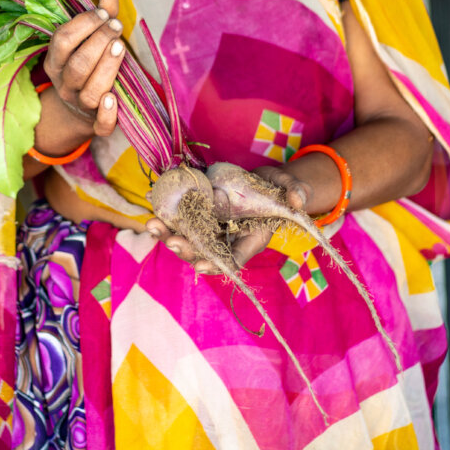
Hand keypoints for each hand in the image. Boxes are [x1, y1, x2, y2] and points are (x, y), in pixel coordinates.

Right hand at [43, 0, 123, 139]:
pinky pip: (101, 125)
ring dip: (106, 68)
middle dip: (98, 42)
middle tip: (116, 26)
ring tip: (120, 47)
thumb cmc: (87, 64)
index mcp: (56, 61)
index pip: (62, 40)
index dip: (84, 24)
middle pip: (77, 65)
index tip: (104, 14)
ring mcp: (79, 105)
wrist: (79, 109)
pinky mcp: (97, 124)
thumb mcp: (88, 40)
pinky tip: (115, 98)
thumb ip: (101, 17)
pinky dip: (108, 114)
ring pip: (90, 92)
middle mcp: (64, 85)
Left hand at [144, 164, 309, 271]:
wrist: (265, 184)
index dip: (217, 264)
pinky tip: (151, 203)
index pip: (232, 259)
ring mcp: (211, 226)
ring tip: (152, 225)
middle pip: (202, 251)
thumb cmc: (279, 192)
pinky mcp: (200, 212)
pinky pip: (180, 217)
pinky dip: (166, 213)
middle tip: (173, 242)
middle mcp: (226, 238)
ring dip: (168, 233)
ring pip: (186, 237)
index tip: (203, 265)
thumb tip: (297, 198)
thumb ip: (296, 192)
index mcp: (248, 241)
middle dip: (186, 249)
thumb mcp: (291, 189)